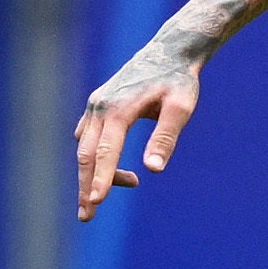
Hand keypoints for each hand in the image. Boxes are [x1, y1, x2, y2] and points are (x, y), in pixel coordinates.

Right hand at [75, 42, 202, 219]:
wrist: (169, 52)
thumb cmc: (179, 81)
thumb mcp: (181, 108)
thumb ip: (166, 138)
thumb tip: (153, 170)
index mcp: (118, 109)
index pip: (106, 151)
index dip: (101, 178)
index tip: (97, 203)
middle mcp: (99, 108)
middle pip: (87, 155)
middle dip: (86, 187)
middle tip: (87, 217)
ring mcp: (94, 106)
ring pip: (86, 149)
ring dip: (96, 174)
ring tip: (128, 187)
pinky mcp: (97, 107)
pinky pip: (89, 139)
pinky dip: (97, 157)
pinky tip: (113, 170)